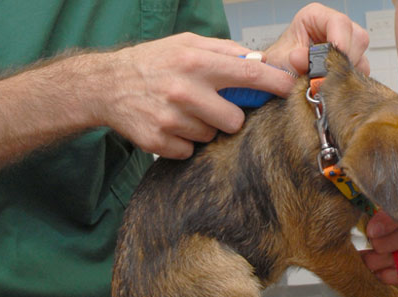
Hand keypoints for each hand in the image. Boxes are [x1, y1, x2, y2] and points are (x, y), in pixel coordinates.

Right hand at [100, 33, 295, 158]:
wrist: (106, 85)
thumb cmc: (153, 62)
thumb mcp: (186, 44)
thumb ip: (224, 51)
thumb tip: (260, 62)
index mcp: (195, 62)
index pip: (249, 75)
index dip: (275, 84)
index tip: (291, 90)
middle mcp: (184, 90)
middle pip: (234, 120)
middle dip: (229, 116)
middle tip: (210, 106)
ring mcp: (171, 119)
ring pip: (211, 136)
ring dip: (203, 128)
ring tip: (184, 111)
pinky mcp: (158, 142)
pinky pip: (189, 151)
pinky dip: (183, 142)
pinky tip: (170, 125)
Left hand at [265, 3, 369, 75]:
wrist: (277, 79)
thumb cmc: (279, 64)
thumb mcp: (279, 63)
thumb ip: (290, 62)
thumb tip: (302, 58)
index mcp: (316, 17)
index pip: (339, 22)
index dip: (340, 40)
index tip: (334, 59)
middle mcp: (335, 29)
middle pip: (357, 39)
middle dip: (344, 62)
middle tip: (327, 78)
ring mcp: (347, 46)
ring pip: (361, 57)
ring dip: (346, 75)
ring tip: (326, 85)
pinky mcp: (352, 64)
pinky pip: (361, 73)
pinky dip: (348, 83)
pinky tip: (332, 89)